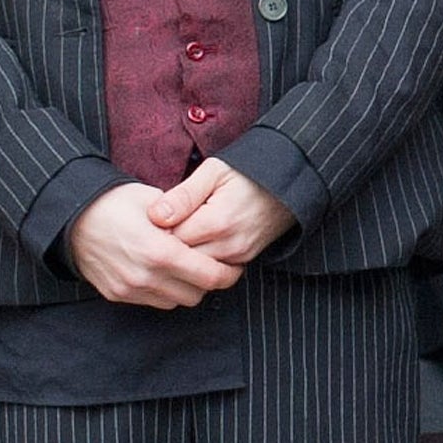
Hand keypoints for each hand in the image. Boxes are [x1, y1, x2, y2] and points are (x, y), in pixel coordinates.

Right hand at [68, 182, 243, 307]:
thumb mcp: (155, 201)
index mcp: (159, 251)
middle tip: (214, 265)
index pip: (208, 275)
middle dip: (209, 281)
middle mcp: (145, 276)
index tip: (235, 266)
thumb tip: (209, 228)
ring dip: (187, 288)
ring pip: (176, 301)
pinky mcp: (117, 295)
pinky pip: (153, 302)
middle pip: (196, 293)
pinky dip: (165, 291)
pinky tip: (166, 272)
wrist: (73, 218)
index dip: (228, 273)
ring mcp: (130, 288)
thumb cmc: (116, 203)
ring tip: (189, 267)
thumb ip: (185, 218)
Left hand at [150, 157, 295, 264]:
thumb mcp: (214, 171)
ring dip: (184, 254)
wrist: (289, 183)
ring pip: (195, 269)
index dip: (157, 229)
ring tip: (181, 232)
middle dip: (167, 245)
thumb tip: (154, 216)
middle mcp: (229, 246)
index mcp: (217, 222)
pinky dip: (200, 260)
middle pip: (180, 259)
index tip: (155, 217)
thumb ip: (183, 194)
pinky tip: (197, 242)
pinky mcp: (243, 262)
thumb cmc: (248, 173)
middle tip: (162, 227)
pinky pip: (211, 271)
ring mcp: (238, 257)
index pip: (170, 239)